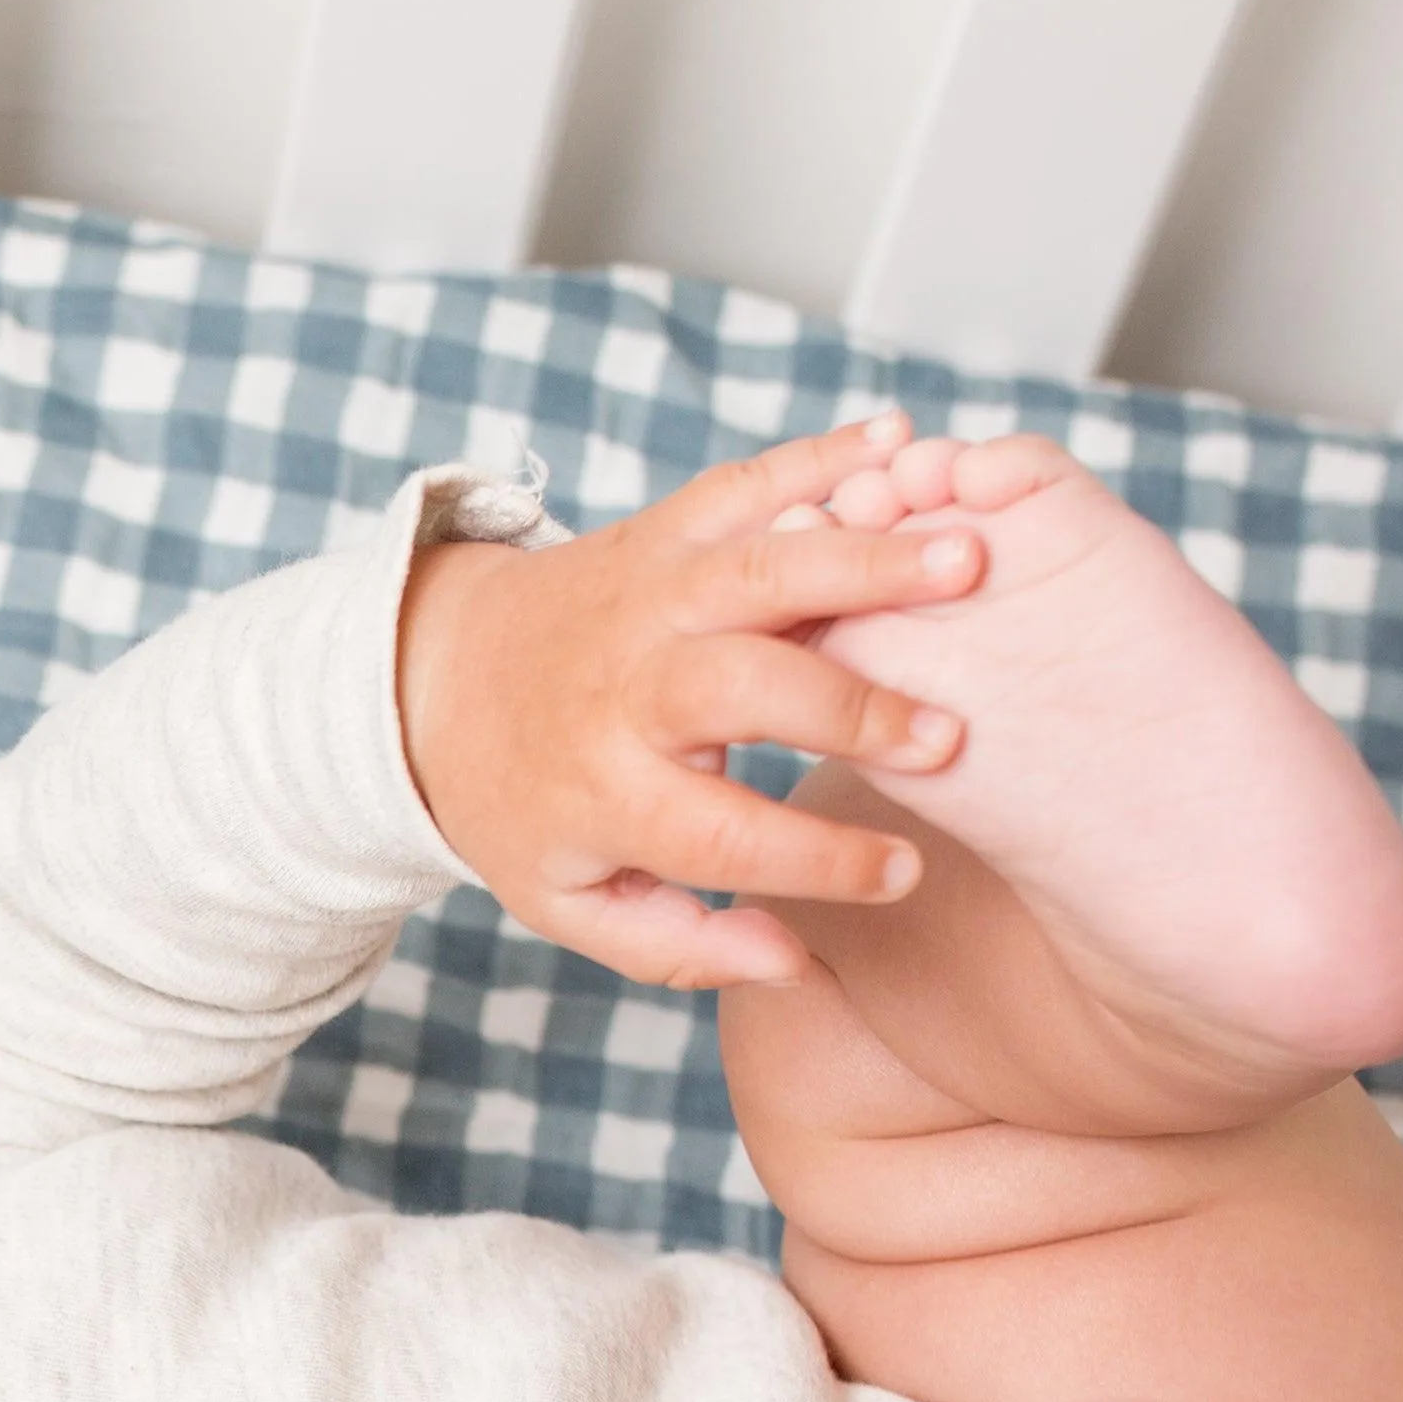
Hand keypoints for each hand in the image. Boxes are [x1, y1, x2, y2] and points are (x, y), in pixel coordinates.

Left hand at [395, 413, 987, 992]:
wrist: (437, 679)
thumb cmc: (529, 804)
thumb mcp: (574, 900)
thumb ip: (679, 945)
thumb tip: (788, 961)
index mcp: (605, 789)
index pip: (721, 832)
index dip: (815, 859)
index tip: (902, 873)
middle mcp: (628, 684)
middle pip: (744, 685)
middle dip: (849, 707)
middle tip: (951, 734)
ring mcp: (647, 593)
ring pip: (759, 569)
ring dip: (864, 562)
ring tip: (965, 561)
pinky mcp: (662, 529)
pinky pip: (744, 486)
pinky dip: (822, 455)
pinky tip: (901, 440)